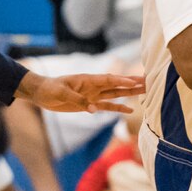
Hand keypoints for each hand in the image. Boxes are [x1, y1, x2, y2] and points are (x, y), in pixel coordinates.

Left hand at [22, 71, 143, 114]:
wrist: (41, 93)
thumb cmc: (50, 89)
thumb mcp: (61, 93)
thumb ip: (78, 100)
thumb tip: (93, 109)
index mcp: (88, 79)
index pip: (109, 79)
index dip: (122, 80)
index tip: (135, 81)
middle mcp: (94, 86)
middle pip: (117, 84)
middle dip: (133, 83)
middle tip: (150, 81)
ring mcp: (93, 95)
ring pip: (116, 94)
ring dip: (130, 93)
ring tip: (146, 92)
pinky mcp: (90, 104)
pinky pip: (107, 106)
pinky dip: (118, 108)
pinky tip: (130, 110)